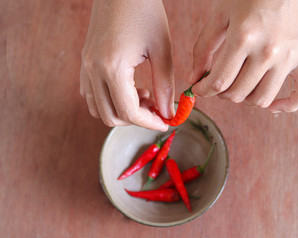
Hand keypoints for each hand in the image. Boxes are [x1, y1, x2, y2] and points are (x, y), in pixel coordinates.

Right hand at [80, 0, 173, 129]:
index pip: (129, 112)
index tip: (166, 121)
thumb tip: (167, 112)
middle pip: (111, 116)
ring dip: (122, 111)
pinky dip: (110, 100)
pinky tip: (128, 88)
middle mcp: (93, 70)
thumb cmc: (144, 10)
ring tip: (143, 95)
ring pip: (99, 109)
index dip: (150, 122)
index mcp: (112, 67)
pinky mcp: (85, 62)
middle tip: (156, 107)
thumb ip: (165, 85)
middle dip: (137, 119)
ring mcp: (86, 66)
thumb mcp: (161, 49)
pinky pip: (91, 94)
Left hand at [189, 0, 297, 112]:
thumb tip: (193, 78)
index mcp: (243, 37)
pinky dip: (287, 106)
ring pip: (262, 99)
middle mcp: (268, 51)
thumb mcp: (221, 15)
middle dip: (221, 94)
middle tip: (217, 83)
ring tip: (238, 87)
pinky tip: (272, 106)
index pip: (218, 82)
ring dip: (245, 99)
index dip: (203, 91)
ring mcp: (289, 57)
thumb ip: (203, 47)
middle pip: (238, 93)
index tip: (199, 89)